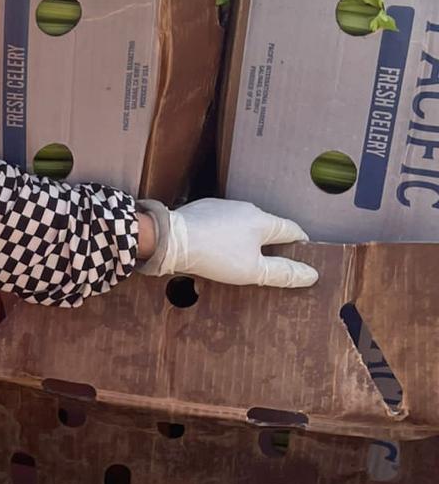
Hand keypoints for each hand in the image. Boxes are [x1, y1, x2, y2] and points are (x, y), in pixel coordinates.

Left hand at [149, 199, 317, 288]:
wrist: (171, 239)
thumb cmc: (215, 255)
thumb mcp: (253, 271)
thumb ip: (283, 272)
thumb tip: (311, 275)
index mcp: (263, 221)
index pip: (292, 230)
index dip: (300, 244)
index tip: (303, 256)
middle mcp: (246, 209)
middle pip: (268, 226)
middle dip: (274, 242)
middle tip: (276, 261)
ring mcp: (223, 207)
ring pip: (245, 224)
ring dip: (249, 238)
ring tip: (246, 257)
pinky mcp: (203, 210)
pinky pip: (224, 223)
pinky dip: (227, 235)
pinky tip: (219, 249)